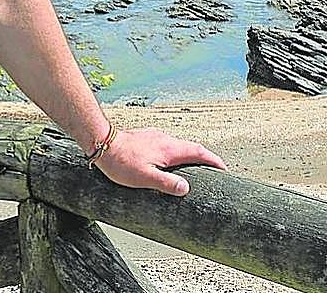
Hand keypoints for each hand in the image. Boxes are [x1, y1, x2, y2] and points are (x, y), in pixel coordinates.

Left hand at [94, 126, 226, 196]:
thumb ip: (166, 183)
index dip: (214, 160)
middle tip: (213, 169)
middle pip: (191, 147)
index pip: (199, 152)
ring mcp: (155, 137)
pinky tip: (167, 162)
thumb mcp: (145, 178)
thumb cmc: (121, 162)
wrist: (101, 143)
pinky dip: (174, 153)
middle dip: (205, 158)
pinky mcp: (146, 138)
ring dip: (189, 155)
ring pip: (178, 145)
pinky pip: (166, 145)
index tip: (224, 168)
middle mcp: (165, 139)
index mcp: (169, 149)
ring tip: (193, 168)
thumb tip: (186, 188)